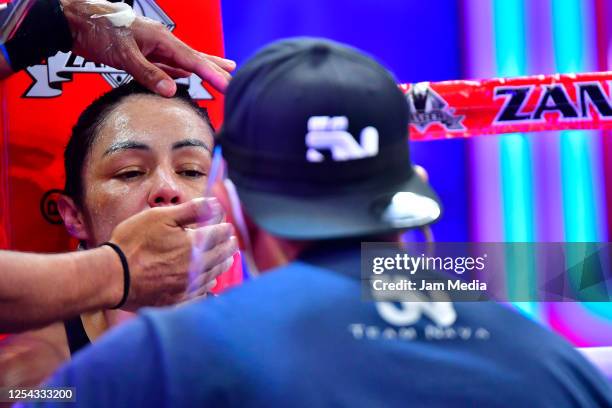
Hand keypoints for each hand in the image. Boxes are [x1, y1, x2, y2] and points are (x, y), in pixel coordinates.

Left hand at [60, 0, 235, 96]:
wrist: (74, 21)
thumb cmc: (98, 32)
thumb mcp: (124, 55)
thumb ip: (148, 73)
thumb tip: (171, 90)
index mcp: (161, 39)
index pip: (193, 60)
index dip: (212, 73)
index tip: (229, 85)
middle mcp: (161, 41)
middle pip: (195, 57)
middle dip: (215, 68)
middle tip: (235, 77)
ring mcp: (153, 47)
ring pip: (183, 61)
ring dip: (202, 68)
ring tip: (221, 71)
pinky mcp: (142, 53)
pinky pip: (167, 64)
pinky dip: (179, 72)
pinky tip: (185, 77)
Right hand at [107, 197, 235, 309]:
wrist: (113, 277)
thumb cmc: (133, 243)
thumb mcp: (160, 216)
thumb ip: (192, 210)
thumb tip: (215, 204)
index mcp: (195, 244)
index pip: (221, 234)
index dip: (225, 228)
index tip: (226, 226)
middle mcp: (197, 267)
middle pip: (223, 255)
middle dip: (229, 246)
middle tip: (232, 242)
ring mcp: (189, 286)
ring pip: (215, 274)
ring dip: (222, 264)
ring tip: (227, 259)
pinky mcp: (179, 300)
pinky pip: (202, 294)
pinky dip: (209, 285)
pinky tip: (209, 283)